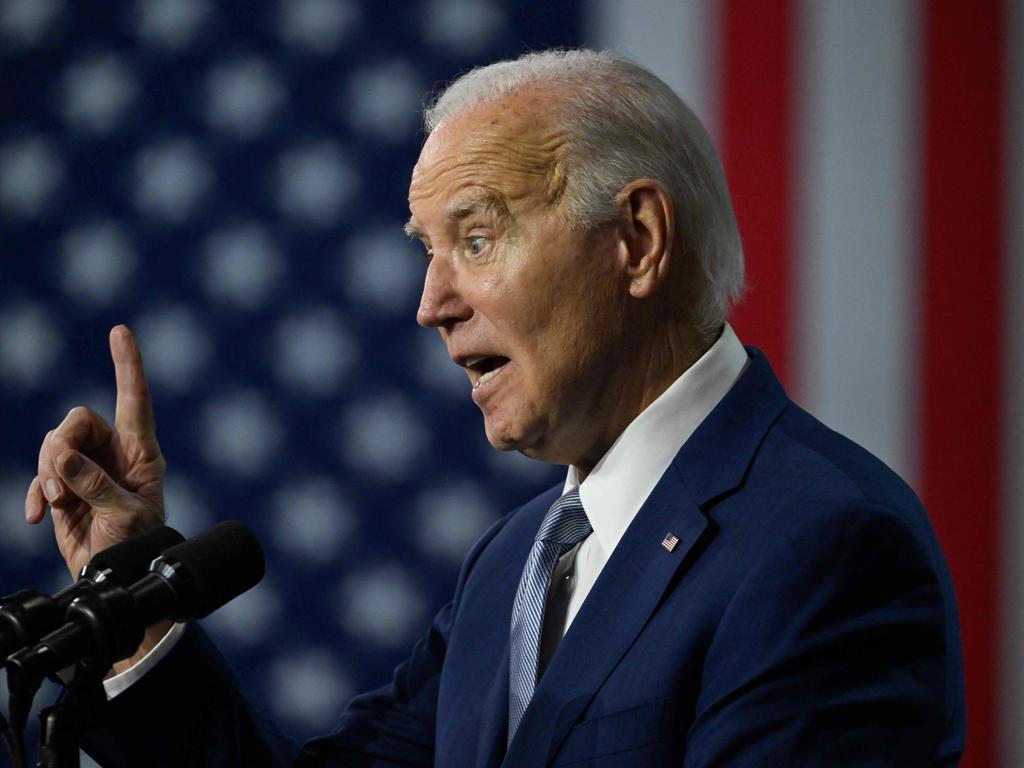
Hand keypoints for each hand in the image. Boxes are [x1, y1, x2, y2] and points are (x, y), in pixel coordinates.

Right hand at [25, 325, 166, 578]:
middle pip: (78, 422)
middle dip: (62, 445)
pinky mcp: (65, 488)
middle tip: (61, 479)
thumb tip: (63, 460)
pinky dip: (37, 492)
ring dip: (48, 472)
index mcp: (141, 453)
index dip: (128, 365)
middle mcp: (115, 455)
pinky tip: (38, 515)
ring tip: (58, 502)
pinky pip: (41, 476)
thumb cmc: (137, 545)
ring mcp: (88, 470)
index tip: (120, 332)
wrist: (117, 576)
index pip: (135, 400)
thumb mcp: (124, 515)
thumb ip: (95, 485)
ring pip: (54, 445)